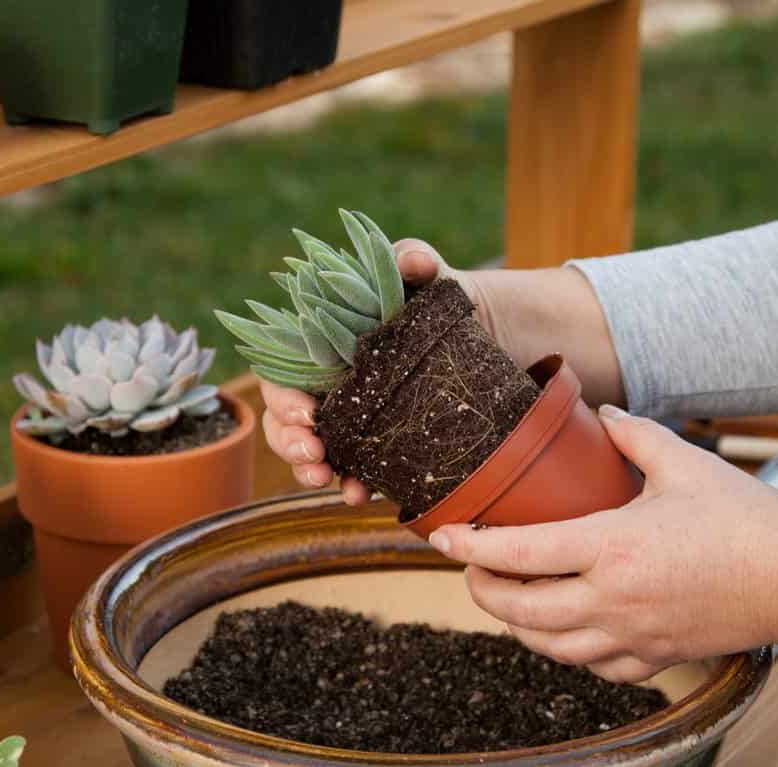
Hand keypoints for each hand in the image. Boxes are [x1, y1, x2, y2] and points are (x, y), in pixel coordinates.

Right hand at [257, 240, 626, 500]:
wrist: (496, 338)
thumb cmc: (449, 301)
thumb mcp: (436, 277)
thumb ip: (418, 261)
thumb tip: (413, 260)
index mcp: (325, 345)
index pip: (282, 372)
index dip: (281, 396)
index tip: (306, 412)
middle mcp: (330, 385)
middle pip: (285, 419)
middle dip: (289, 442)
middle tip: (314, 454)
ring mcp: (353, 419)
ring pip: (309, 451)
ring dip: (308, 470)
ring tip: (326, 478)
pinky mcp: (380, 446)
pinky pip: (352, 472)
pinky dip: (349, 485)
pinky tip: (360, 495)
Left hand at [427, 406, 777, 681]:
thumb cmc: (750, 521)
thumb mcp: (686, 464)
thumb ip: (634, 437)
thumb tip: (600, 414)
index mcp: (612, 546)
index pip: (517, 554)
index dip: (468, 548)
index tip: (442, 537)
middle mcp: (613, 599)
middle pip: (519, 609)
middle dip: (482, 591)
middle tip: (471, 570)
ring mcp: (633, 636)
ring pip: (548, 647)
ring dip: (516, 626)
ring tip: (507, 600)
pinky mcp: (656, 659)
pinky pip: (593, 667)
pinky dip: (566, 651)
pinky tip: (563, 632)